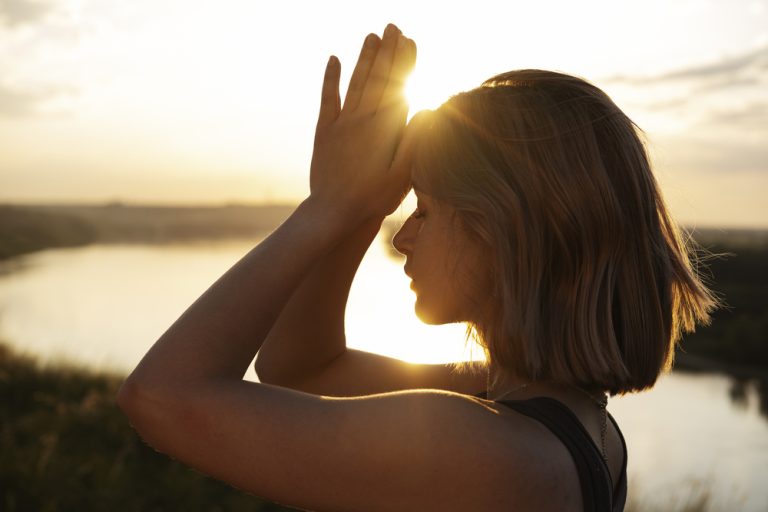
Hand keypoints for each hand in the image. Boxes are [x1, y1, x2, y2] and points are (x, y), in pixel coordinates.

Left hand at [308, 24, 416, 222]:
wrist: (334, 212)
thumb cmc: (373, 198)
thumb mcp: (402, 175)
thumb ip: (414, 141)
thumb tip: (426, 109)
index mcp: (384, 128)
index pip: (398, 86)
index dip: (404, 62)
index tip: (410, 40)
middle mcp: (362, 120)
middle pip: (377, 78)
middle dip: (387, 51)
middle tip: (393, 27)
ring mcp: (342, 123)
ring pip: (356, 83)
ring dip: (364, 58)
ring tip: (372, 36)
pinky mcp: (325, 132)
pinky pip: (328, 99)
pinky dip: (331, 78)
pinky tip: (334, 59)